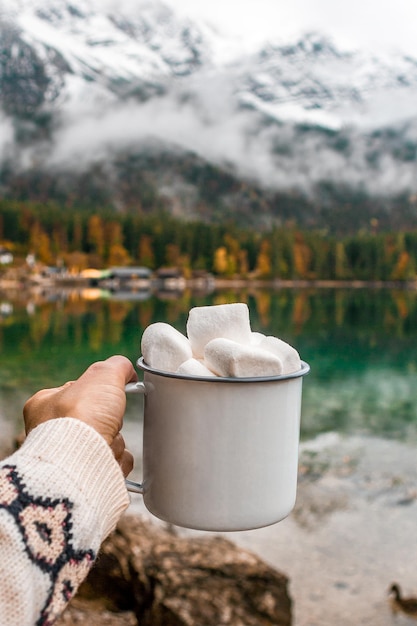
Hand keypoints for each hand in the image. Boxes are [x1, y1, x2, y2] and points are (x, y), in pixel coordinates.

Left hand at [23, 355, 137, 475]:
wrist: (79, 464)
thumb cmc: (81, 417)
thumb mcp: (102, 375)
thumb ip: (116, 366)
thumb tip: (126, 368)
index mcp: (45, 405)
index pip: (78, 391)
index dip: (98, 392)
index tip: (108, 394)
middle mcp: (52, 432)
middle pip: (99, 418)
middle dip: (111, 421)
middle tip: (107, 421)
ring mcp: (69, 457)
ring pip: (109, 441)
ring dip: (116, 442)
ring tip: (106, 443)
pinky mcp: (85, 477)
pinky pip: (113, 463)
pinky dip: (117, 461)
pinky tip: (109, 460)